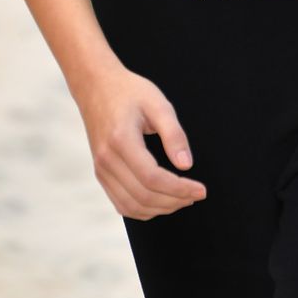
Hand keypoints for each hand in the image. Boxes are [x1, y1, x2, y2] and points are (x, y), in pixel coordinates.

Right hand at [77, 63, 207, 219]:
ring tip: (182, 199)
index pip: (152, 178)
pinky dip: (143, 210)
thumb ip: (174, 134)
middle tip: (196, 195)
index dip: (179, 189)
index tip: (201, 190)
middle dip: (175, 201)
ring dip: (161, 209)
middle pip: (144, 196)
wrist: (96, 86)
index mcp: (121, 139)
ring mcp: (101, 169)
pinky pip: (121, 204)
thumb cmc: (129, 91)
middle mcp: (107, 159)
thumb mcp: (158, 103)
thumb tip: (186, 165)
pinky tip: (161, 201)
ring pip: (132, 206)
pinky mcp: (101, 173)